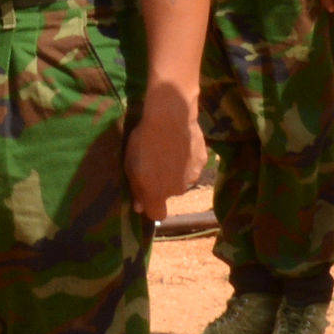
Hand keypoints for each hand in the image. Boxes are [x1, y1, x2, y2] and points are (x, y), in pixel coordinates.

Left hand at [125, 75, 200, 218]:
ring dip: (177, 169)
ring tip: (168, 148)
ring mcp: (192, 176)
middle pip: (170, 192)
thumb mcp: (130, 166)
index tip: (146, 194)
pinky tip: (181, 141)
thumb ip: (136, 189)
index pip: (157, 215)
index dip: (151, 207)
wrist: (171, 118)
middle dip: (164, 181)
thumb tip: (139, 208)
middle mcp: (177, 190)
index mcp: (157, 194)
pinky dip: (187, 156)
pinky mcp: (203, 161)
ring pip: (183, 177)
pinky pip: (193, 163)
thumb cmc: (144, 142)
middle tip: (155, 160)